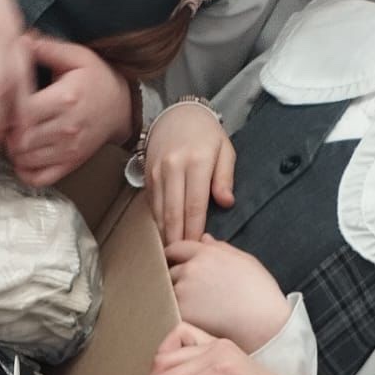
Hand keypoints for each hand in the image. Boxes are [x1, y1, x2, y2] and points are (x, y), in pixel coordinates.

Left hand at [6, 35, 134, 187]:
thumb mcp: (77, 56)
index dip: (5, 110)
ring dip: (12, 151)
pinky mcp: (70, 165)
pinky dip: (24, 171)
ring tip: (12, 136)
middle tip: (3, 122)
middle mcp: (67, 127)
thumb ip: (47, 48)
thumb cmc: (97, 79)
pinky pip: (39, 178)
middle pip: (20, 140)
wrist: (122, 107)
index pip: (23, 112)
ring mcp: (69, 150)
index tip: (2, 104)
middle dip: (5, 132)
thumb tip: (21, 40)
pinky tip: (23, 156)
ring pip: (25, 160)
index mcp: (66, 98)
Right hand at [145, 102, 235, 244]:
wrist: (177, 116)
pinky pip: (152, 205)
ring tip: (171, 253)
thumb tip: (226, 203)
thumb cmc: (206, 136)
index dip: (195, 230)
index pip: (195, 205)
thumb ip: (225, 177)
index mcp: (197, 162)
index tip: (197, 247)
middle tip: (181, 258)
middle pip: (174, 213)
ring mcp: (157, 173)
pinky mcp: (147, 177)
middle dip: (177, 238)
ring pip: (159, 212)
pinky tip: (162, 235)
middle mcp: (174, 168)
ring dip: (164, 234)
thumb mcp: (225, 150)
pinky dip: (157, 222)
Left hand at [167, 235, 290, 352]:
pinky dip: (176, 312)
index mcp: (206, 253)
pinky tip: (191, 318)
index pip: (176, 248)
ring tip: (193, 306)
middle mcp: (191, 269)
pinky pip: (170, 309)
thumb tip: (204, 239)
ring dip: (175, 296)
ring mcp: (183, 291)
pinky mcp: (181, 312)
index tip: (172, 262)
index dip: (173, 255)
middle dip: (175, 278)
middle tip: (188, 291)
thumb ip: (220, 248)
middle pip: (170, 270)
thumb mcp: (244, 260)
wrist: (262, 321)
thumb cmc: (258, 291)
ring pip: (168, 291)